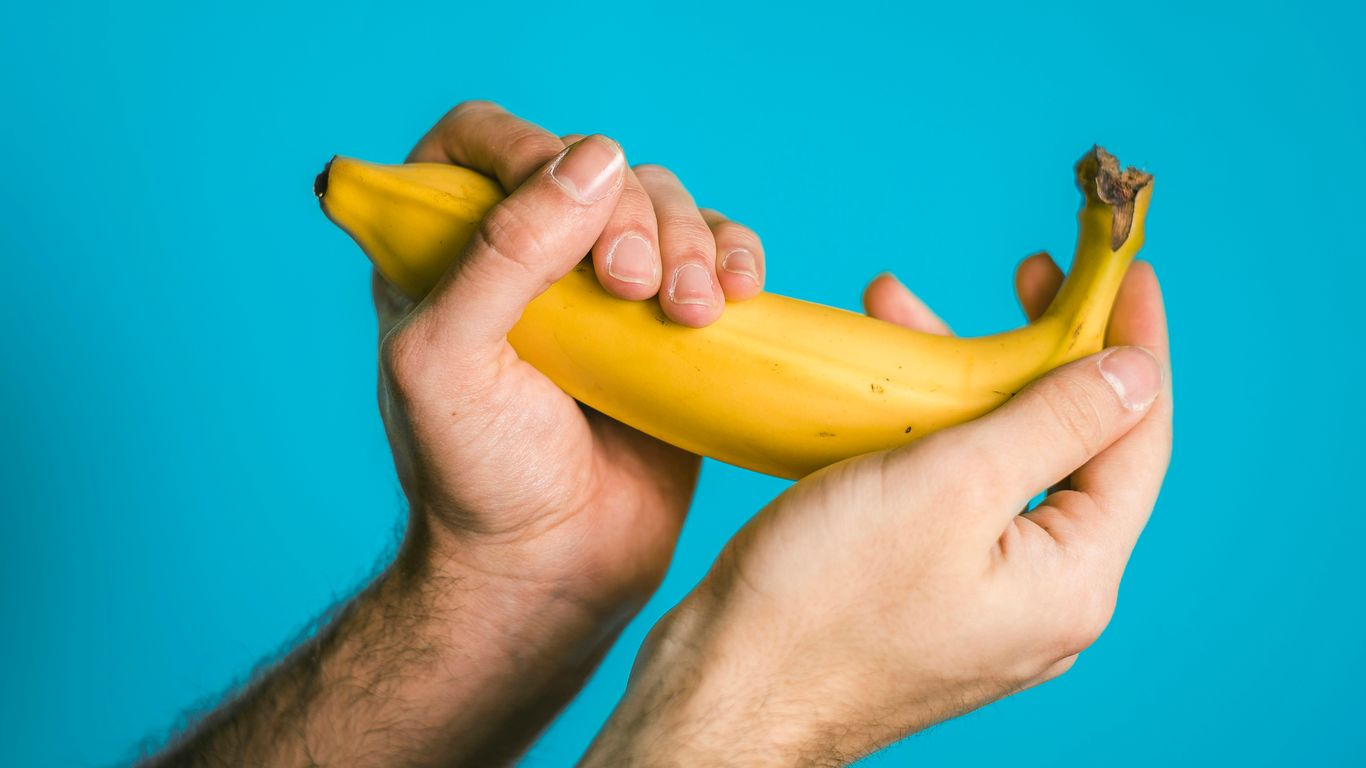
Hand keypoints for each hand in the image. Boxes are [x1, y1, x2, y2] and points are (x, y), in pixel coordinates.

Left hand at [383, 102, 767, 614]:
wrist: (550, 568)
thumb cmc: (476, 476)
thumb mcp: (448, 359)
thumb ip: (501, 252)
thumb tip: (595, 159)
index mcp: (447, 250)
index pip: (483, 140)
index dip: (527, 146)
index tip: (565, 198)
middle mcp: (528, 256)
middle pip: (594, 167)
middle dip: (627, 214)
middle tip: (631, 288)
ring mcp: (606, 289)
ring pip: (664, 204)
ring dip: (690, 242)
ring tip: (689, 314)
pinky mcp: (672, 325)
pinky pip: (716, 254)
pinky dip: (735, 258)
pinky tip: (736, 296)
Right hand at [583, 256, 1171, 764]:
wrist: (726, 688)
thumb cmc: (824, 597)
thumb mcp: (950, 485)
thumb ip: (1053, 422)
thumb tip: (1135, 375)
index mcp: (1072, 578)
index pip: (1135, 439)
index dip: (1133, 343)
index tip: (1127, 270)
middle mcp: (1043, 598)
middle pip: (1071, 449)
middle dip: (1037, 352)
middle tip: (1026, 277)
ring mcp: (985, 601)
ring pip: (1002, 466)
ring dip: (964, 384)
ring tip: (904, 313)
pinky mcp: (928, 595)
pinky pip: (954, 497)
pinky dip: (928, 434)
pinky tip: (882, 392)